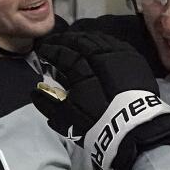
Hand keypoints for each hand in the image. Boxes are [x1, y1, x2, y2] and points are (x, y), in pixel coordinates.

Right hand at [31, 31, 169, 169]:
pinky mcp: (134, 60)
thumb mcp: (67, 120)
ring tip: (75, 40)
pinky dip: (103, 41)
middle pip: (80, 41)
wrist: (134, 131)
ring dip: (84, 38)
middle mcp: (99, 59)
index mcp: (81, 73)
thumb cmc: (97, 126)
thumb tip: (34, 92)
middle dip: (66, 39)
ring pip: (98, 39)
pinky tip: (99, 43)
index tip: (43, 50)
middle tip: (57, 41)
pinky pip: (115, 43)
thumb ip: (48, 104)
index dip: (51, 50)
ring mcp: (118, 57)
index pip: (62, 54)